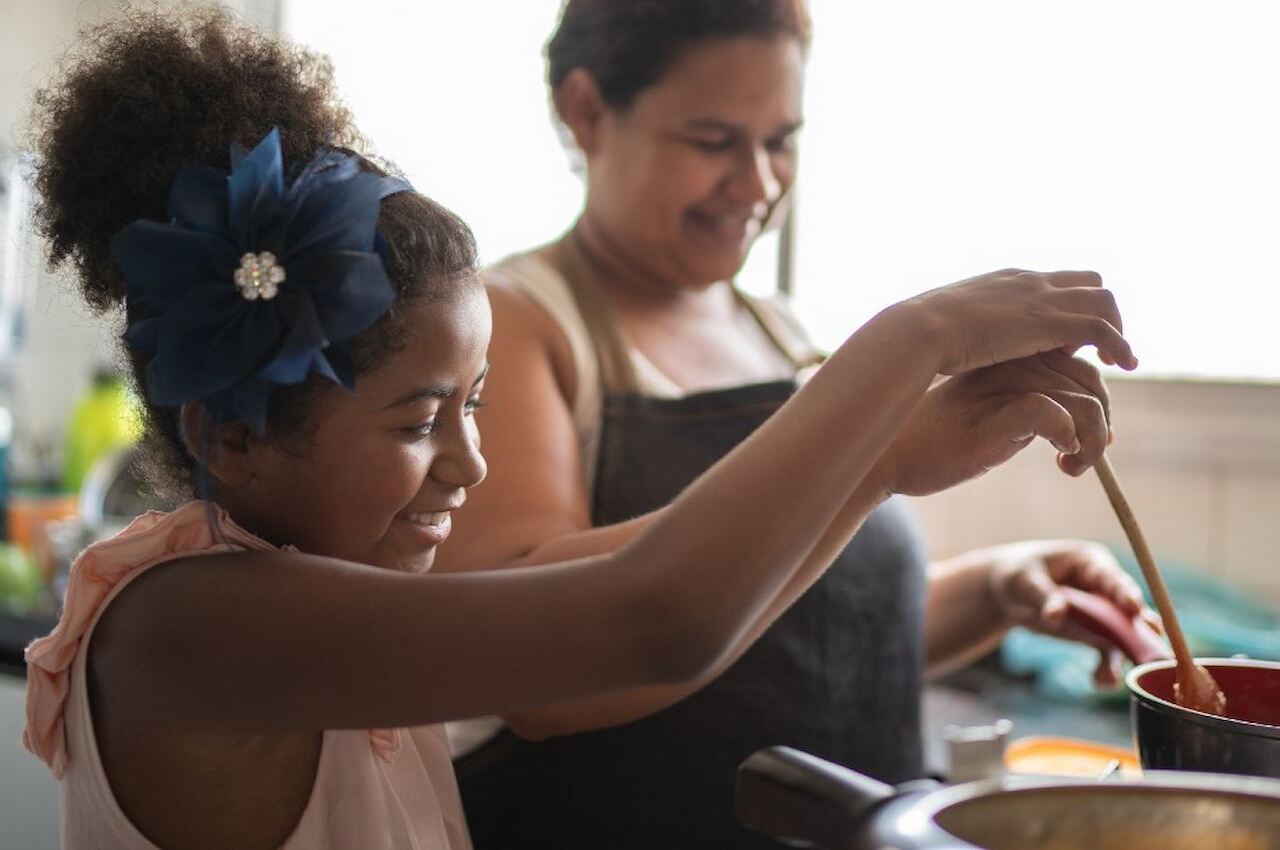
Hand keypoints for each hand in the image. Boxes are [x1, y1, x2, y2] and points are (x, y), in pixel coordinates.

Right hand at [876, 350, 1112, 496]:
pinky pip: (1057, 415)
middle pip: (1091, 381)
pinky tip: (1059, 458)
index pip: (1080, 364)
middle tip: (1081, 460)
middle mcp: (1012, 362)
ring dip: (1092, 442)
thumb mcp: (993, 411)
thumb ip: (1034, 403)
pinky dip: (1070, 439)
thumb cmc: (941, 439)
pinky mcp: (997, 413)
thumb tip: (1091, 422)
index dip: (1096, 401)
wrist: (893, 454)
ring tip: (1071, 467)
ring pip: (1085, 402)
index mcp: (1011, 356)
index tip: (1086, 438)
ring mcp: (1005, 385)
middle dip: (1100, 425)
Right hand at [902, 269, 1137, 375]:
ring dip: (1117, 329)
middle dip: (1101, 312)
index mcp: (1006, 281)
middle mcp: (1030, 281)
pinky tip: (1124, 365)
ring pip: (1103, 300)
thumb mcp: (946, 328)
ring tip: (1119, 360)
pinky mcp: (1050, 321)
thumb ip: (964, 333)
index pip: (1054, 283)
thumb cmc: (920, 337)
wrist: (919, 331)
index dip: (1068, 308)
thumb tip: (955, 350)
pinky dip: (1119, 344)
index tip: (1069, 340)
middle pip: (1088, 281)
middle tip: (1101, 347)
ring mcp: (1042, 298)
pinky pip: (1101, 328)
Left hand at [986, 540, 1159, 685]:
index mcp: (1091, 563)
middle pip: (1129, 611)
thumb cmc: (1018, 575)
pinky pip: (1107, 651)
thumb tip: (1056, 615)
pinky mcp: (1095, 634)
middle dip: (1140, 633)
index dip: (1125, 594)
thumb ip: (1043, 597)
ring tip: (1109, 678)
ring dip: (1122, 658)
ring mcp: (1104, 613)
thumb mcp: (1024, 581)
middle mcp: (1105, 588)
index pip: (1112, 578)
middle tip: (1154, 653)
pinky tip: (1099, 681)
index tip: (1135, 609)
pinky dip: (1106, 667)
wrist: (1008, 592)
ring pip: (1122, 636)